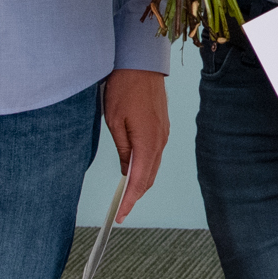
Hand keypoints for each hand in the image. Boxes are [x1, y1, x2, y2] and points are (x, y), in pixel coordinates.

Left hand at [102, 70, 167, 224]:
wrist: (141, 63)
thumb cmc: (124, 87)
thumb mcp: (113, 120)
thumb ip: (122, 148)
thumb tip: (126, 169)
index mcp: (147, 141)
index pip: (139, 180)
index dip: (130, 201)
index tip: (121, 215)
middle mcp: (160, 140)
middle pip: (149, 177)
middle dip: (136, 195)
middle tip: (122, 210)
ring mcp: (163, 133)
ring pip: (153, 166)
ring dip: (141, 181)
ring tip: (126, 194)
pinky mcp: (162, 126)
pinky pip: (155, 153)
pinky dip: (145, 166)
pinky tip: (134, 169)